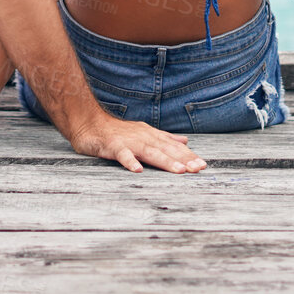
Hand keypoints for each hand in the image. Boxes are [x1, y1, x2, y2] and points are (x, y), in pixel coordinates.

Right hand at [67, 115, 206, 172]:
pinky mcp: (113, 146)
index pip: (174, 148)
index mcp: (151, 136)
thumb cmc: (118, 132)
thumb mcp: (144, 133)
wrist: (90, 123)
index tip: (203, 165)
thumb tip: (185, 142)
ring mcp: (128, 142)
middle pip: (166, 150)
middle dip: (183, 160)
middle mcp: (143, 137)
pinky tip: (138, 170)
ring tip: (179, 170)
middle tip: (198, 169)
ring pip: (149, 152)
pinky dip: (130, 161)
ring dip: (165, 161)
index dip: (189, 156)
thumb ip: (165, 138)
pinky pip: (122, 155)